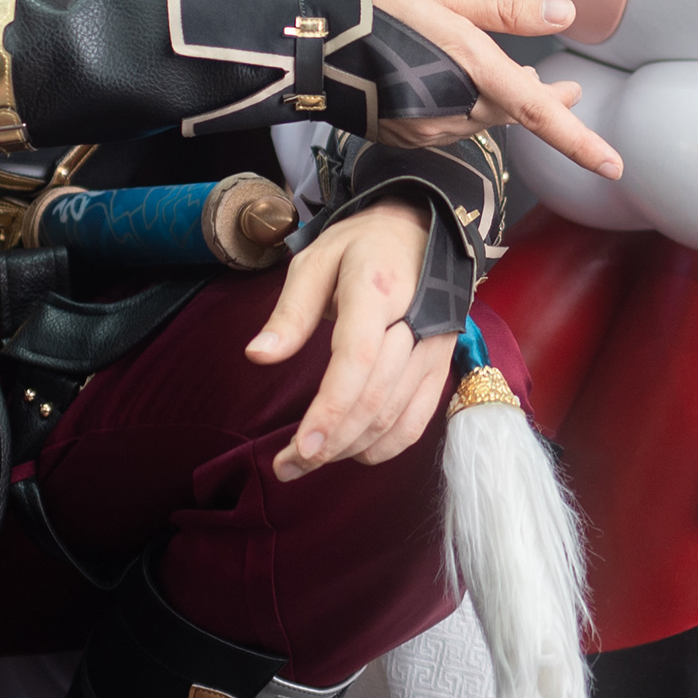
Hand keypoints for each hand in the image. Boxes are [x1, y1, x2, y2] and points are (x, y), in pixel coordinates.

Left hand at [246, 200, 455, 481]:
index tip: (300, 448)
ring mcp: (433, 349)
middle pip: (374, 399)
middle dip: (330, 443)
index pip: (357, 360)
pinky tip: (352, 452)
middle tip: (286, 467)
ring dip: (350, 449)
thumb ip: (290, 312)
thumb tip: (257, 356)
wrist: (422, 231)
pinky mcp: (440, 366)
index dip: (330, 410)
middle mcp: (414, 324)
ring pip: (394, 416)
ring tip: (307, 462)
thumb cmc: (360, 246)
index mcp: (376, 291)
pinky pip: (417, 420)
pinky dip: (385, 446)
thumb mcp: (316, 260)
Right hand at [366, 0, 624, 178]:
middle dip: (543, 104)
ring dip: (502, 101)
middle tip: (569, 90)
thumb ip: (509, 9)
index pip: (539, 114)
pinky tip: (462, 87)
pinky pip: (452, 125)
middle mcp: (454, 110)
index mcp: (473, 71)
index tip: (615, 166)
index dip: (581, 142)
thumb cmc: (379, 2)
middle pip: (514, 115)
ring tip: (518, 77)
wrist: (309, 38)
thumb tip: (567, 13)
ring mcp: (428, 129)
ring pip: (483, 119)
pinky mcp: (407, 135)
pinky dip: (467, 107)